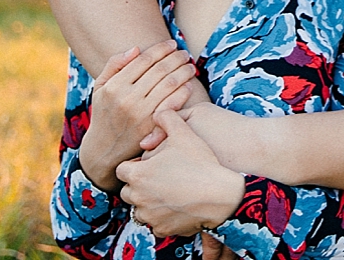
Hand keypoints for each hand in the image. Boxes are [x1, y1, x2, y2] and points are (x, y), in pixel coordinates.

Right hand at [77, 44, 199, 188]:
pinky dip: (183, 91)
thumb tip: (136, 48)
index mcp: (115, 86)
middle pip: (160, 69)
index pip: (145, 59)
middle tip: (184, 53)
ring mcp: (140, 114)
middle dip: (176, 57)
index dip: (162, 48)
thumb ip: (114, 65)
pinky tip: (188, 85)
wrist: (103, 151)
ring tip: (189, 65)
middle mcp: (128, 99)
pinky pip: (173, 103)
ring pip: (170, 83)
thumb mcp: (100, 88)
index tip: (172, 44)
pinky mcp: (151, 128)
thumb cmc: (104, 113)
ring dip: (183, 70)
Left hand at [119, 102, 246, 241]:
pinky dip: (163, 215)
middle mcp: (138, 198)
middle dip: (140, 183)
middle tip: (160, 174)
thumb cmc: (201, 161)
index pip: (123, 170)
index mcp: (139, 174)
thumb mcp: (185, 131)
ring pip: (140, 208)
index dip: (135, 164)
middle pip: (129, 190)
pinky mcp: (161, 229)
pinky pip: (155, 222)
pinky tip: (179, 203)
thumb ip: (167, 117)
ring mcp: (149, 216)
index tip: (149, 162)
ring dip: (149, 200)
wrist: (221, 194)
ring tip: (170, 189)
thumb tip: (157, 112)